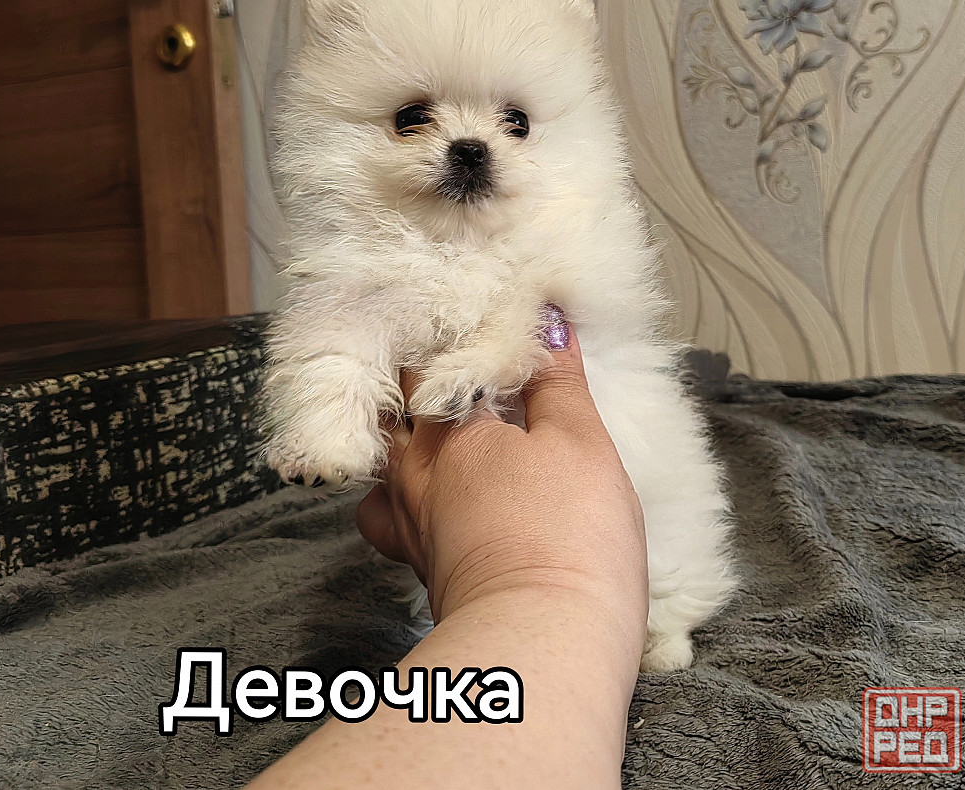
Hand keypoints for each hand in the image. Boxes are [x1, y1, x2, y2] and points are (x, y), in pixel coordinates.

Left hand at [356, 315, 647, 639]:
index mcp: (454, 428)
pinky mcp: (416, 562)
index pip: (433, 362)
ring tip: (432, 423)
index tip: (470, 322)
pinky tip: (427, 497)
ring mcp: (408, 518)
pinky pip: (388, 512)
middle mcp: (416, 468)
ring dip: (401, 434)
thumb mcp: (582, 441)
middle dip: (417, 380)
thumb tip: (547, 323)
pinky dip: (398, 494)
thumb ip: (558, 380)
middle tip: (449, 362)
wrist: (543, 642)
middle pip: (395, 406)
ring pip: (383, 458)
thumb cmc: (570, 535)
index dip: (449, 339)